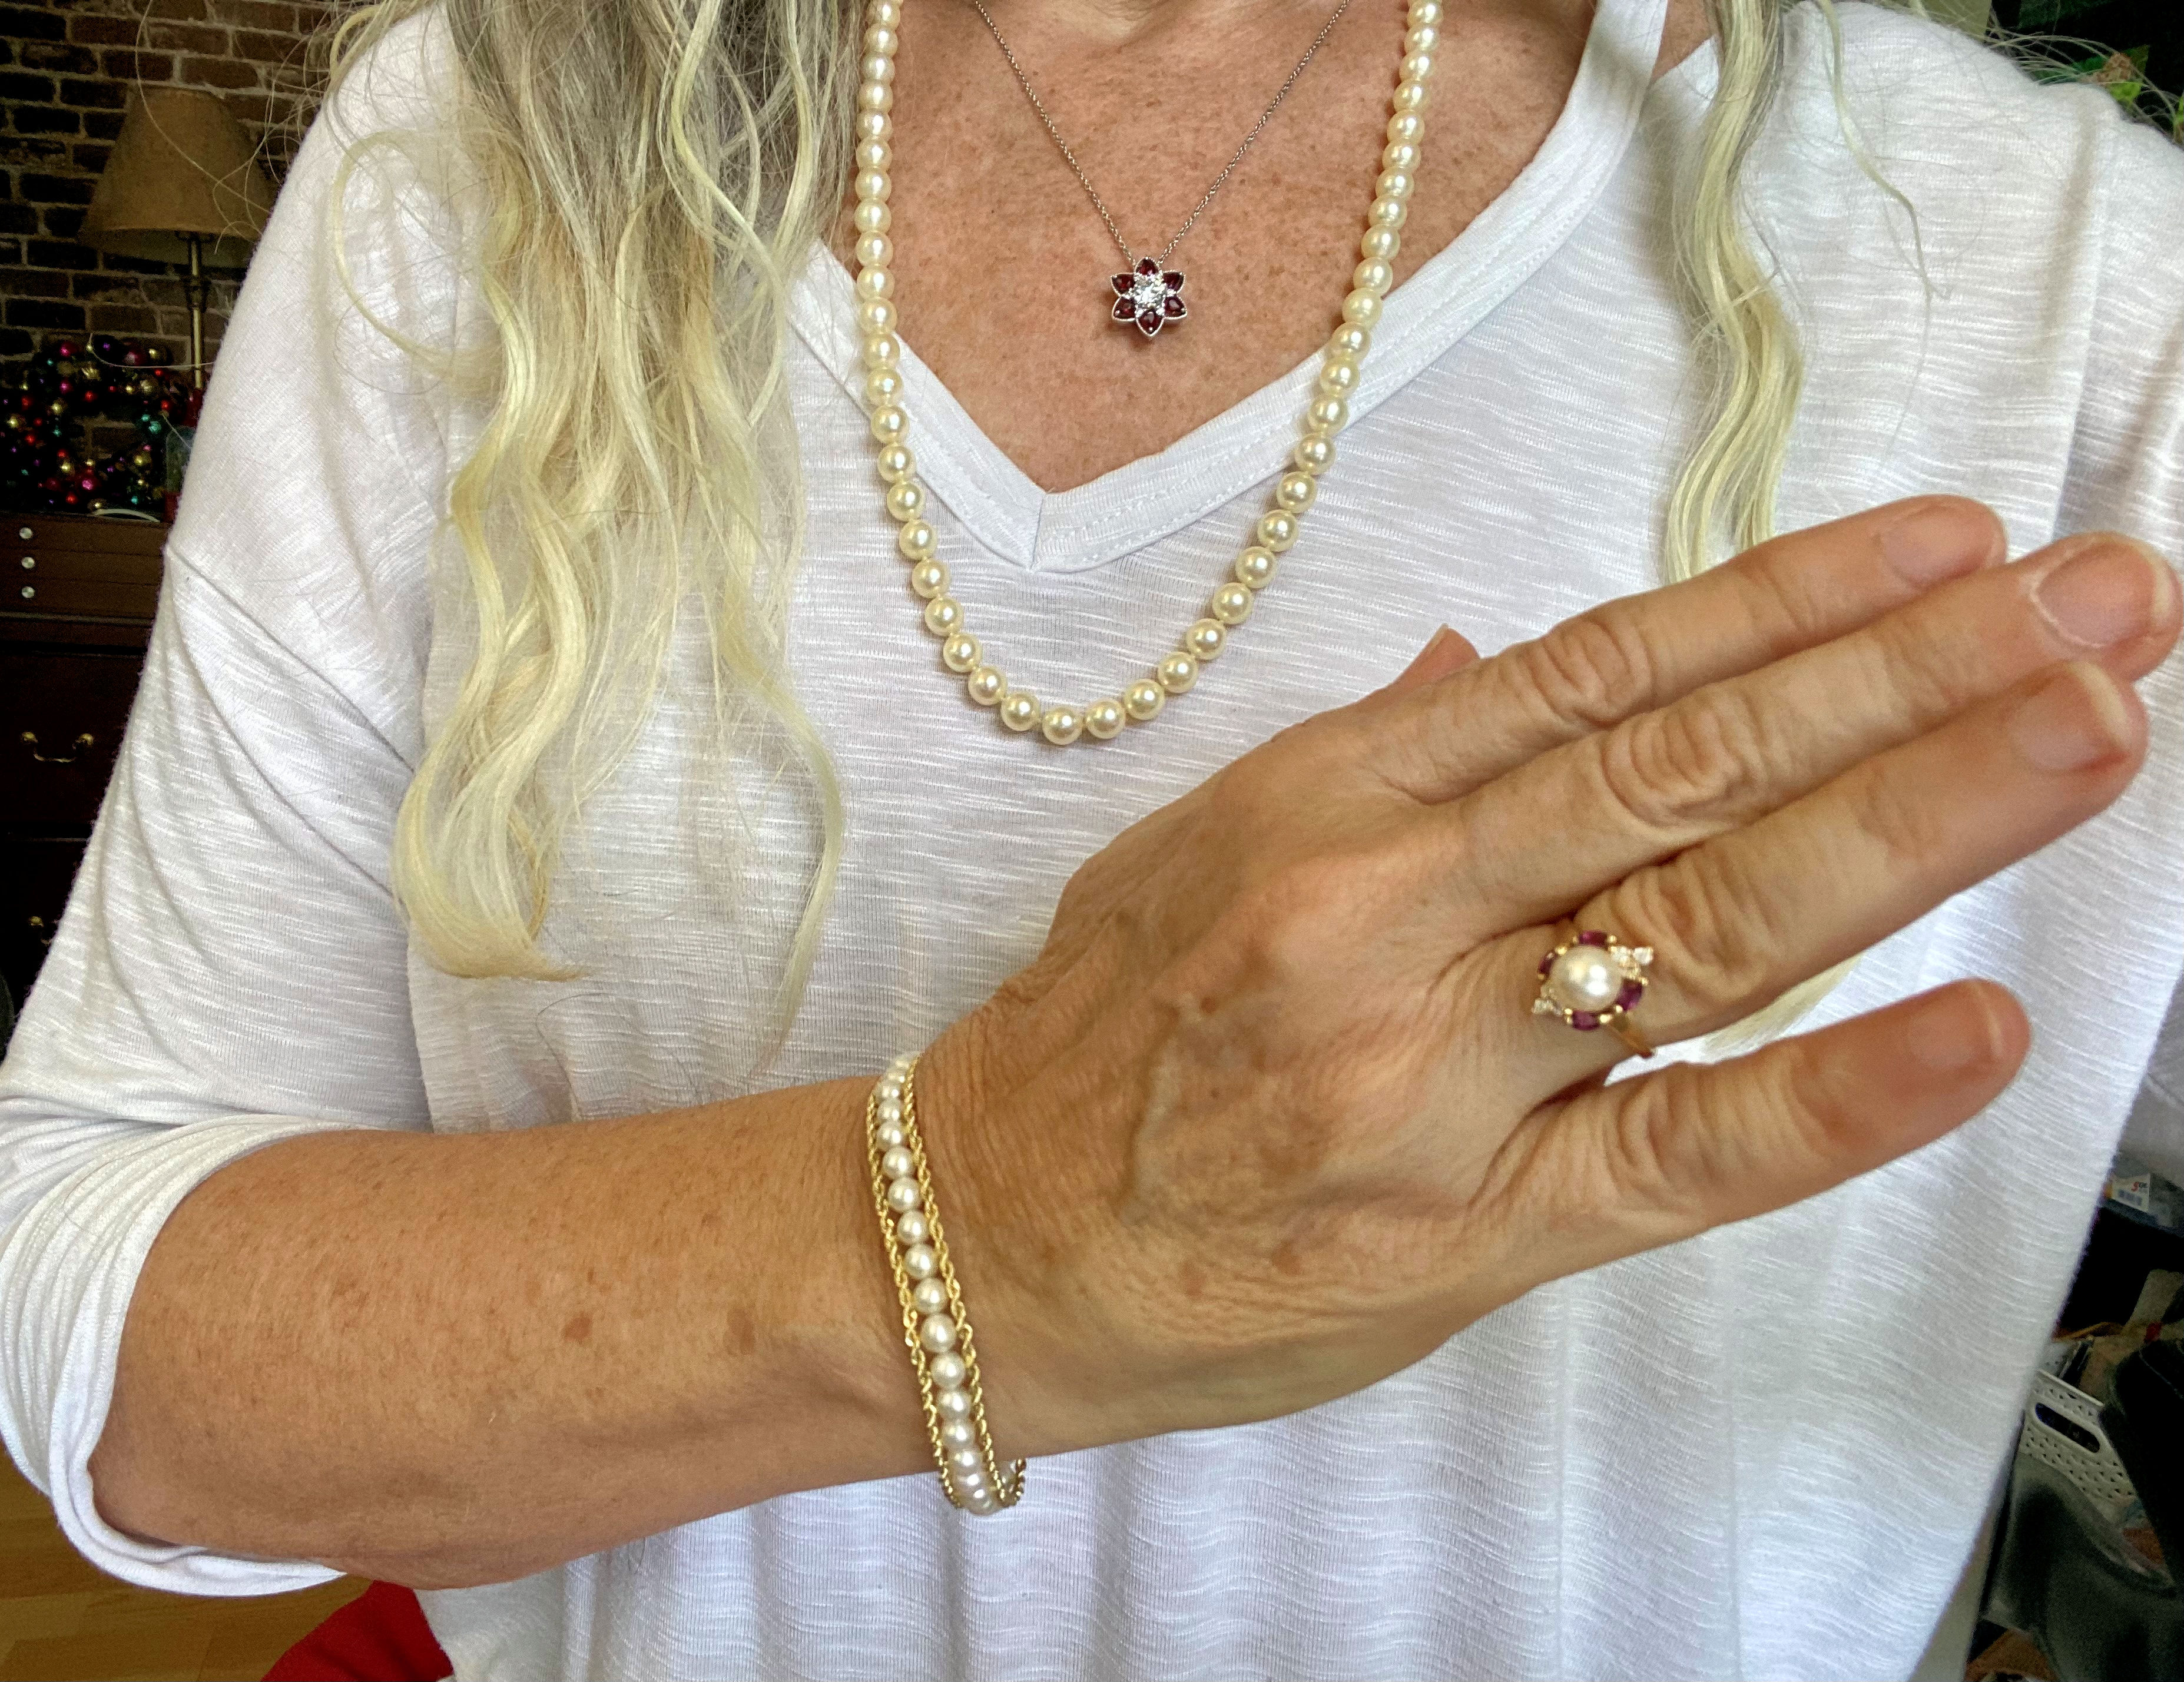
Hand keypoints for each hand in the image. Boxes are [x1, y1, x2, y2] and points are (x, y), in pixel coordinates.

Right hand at [916, 497, 2179, 1457]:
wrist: (977, 1239)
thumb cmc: (1094, 1039)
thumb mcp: (1196, 849)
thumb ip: (1370, 757)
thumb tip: (1499, 665)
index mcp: (1324, 801)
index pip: (1599, 670)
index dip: (1786, 598)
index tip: (1951, 546)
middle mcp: (1386, 913)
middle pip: (1685, 769)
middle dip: (1910, 677)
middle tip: (2102, 603)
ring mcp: (1433, 1072)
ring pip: (1705, 923)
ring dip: (1915, 820)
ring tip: (2086, 732)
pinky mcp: (1466, 1231)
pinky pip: (1670, 1156)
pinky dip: (1830, 1097)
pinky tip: (1976, 1033)